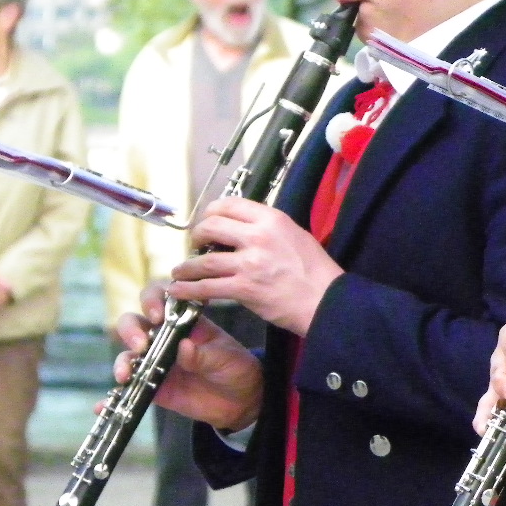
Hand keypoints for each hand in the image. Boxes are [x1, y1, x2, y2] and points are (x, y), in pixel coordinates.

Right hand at [113, 306, 262, 431]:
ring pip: (127, 354)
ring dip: (122, 362)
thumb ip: (204, 355)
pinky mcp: (150, 386)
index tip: (157, 315)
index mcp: (185, 321)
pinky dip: (112, 397)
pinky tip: (103, 405)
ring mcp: (155, 361)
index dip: (154, 300)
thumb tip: (184, 348)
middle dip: (131, 330)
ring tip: (126, 375)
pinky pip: (127, 389)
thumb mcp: (226, 359)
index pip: (162, 298)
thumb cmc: (235, 369)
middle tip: (142, 344)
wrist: (239, 401)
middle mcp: (165, 337)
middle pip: (134, 322)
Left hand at [167, 197, 343, 335]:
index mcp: (272, 219)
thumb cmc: (316, 270)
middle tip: (195, 245)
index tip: (207, 221)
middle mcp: (258, 236)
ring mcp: (249, 263)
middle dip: (197, 236)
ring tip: (180, 272)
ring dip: (187, 267)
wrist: (325, 300)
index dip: (211, 212)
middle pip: (212, 227)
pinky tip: (179, 290)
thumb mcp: (295, 235)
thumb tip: (243, 229)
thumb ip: (268, 229)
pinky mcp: (244, 288)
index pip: (230, 205)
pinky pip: (207, 287)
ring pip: (204, 260)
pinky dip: (189, 289)